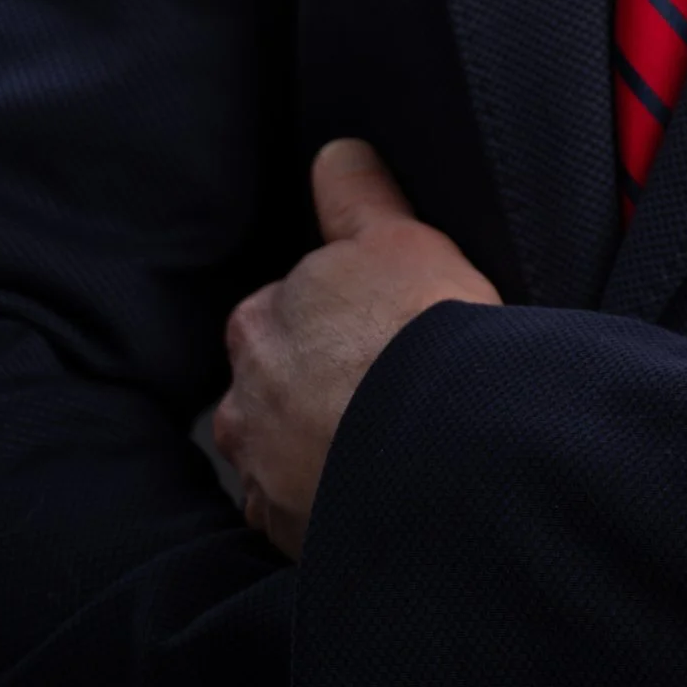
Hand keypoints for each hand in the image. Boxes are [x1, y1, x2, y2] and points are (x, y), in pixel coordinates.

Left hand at [212, 136, 499, 558]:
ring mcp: (263, 474)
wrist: (444, 451)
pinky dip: (328, 499)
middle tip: (383, 384)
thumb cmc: (418, 333)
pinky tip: (375, 486)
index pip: (285, 311)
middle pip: (274, 385)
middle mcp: (243, 402)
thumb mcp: (396, 236)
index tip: (375, 328)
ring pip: (280, 451)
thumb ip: (355, 193)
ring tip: (384, 440)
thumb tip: (335, 152)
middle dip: (314, 386)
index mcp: (259, 322)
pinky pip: (299, 513)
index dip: (335, 316)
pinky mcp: (289, 534)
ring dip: (315, 446)